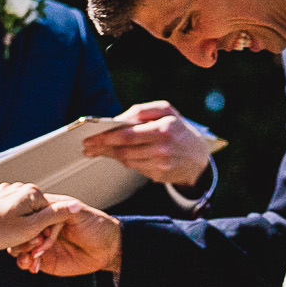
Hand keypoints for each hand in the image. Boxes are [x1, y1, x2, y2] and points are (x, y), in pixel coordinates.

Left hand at [0, 183, 77, 252]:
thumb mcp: (32, 228)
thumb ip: (55, 216)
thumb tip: (75, 204)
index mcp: (32, 193)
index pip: (51, 215)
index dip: (45, 234)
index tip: (36, 246)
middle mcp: (20, 188)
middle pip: (37, 215)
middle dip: (32, 233)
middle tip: (22, 247)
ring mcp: (7, 192)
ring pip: (24, 215)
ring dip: (21, 231)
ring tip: (9, 240)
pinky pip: (11, 213)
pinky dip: (10, 225)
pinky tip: (1, 234)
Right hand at [14, 204, 121, 276]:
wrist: (107, 249)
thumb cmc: (95, 225)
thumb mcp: (79, 212)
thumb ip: (61, 210)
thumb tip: (45, 210)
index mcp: (47, 211)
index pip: (27, 213)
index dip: (28, 220)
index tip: (35, 227)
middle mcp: (40, 227)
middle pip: (18, 230)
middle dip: (22, 238)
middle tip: (35, 243)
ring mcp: (40, 243)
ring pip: (18, 246)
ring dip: (21, 251)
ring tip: (31, 256)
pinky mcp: (43, 260)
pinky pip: (27, 262)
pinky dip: (26, 264)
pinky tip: (34, 266)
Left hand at [82, 101, 215, 186]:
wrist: (198, 157)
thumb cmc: (177, 128)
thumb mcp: (166, 111)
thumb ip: (141, 111)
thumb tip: (117, 120)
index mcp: (164, 128)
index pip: (128, 134)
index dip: (106, 137)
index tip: (90, 137)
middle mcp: (163, 147)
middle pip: (124, 149)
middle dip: (102, 147)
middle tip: (87, 146)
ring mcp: (161, 164)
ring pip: (127, 160)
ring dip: (110, 154)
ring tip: (97, 150)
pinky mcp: (159, 175)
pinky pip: (135, 167)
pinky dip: (124, 160)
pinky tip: (117, 155)